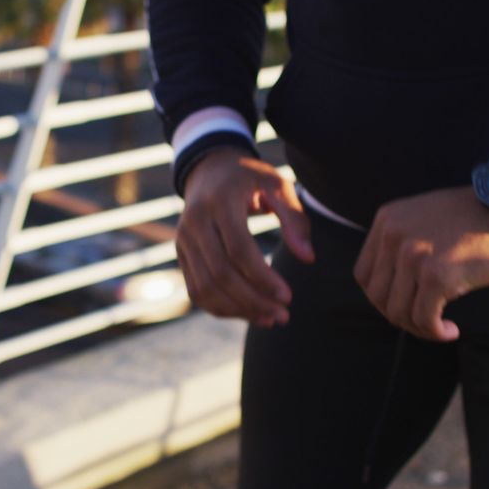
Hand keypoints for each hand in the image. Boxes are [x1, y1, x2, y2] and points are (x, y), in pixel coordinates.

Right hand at [178, 148, 314, 327]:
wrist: (209, 168)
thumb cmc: (249, 178)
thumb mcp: (277, 185)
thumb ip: (294, 219)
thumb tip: (308, 258)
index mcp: (219, 202)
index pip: (238, 249)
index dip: (263, 278)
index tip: (288, 296)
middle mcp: (194, 222)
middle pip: (220, 274)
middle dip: (253, 301)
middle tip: (283, 316)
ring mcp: (183, 240)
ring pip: (206, 287)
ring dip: (238, 310)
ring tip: (269, 319)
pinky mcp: (181, 254)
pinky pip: (197, 290)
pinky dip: (221, 308)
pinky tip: (248, 313)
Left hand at [354, 186, 488, 341]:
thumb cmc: (475, 216)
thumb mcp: (424, 217)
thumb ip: (401, 243)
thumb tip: (391, 289)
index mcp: (387, 220)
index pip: (363, 274)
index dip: (380, 298)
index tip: (404, 305)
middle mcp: (394, 236)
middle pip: (377, 296)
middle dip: (399, 316)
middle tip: (424, 321)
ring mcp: (414, 255)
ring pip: (398, 312)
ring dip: (418, 328)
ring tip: (439, 327)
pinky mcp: (437, 276)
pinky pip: (424, 319)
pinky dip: (435, 332)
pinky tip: (451, 331)